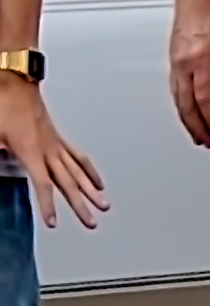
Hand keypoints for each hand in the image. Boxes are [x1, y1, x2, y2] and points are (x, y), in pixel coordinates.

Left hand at [0, 76, 106, 229]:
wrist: (15, 82)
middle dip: (79, 205)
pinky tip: (98, 182)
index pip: (43, 184)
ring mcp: (56, 144)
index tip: (53, 222)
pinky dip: (89, 171)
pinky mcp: (58, 138)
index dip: (48, 205)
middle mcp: (48, 151)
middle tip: (90, 223)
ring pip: (78, 172)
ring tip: (104, 206)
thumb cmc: (4, 104)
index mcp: (31, 151)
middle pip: (68, 183)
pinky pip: (78, 157)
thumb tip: (1, 162)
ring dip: (91, 191)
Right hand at [169, 0, 209, 150]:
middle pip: (186, 103)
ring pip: (177, 96)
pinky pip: (175, 86)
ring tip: (196, 133)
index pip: (205, 100)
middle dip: (195, 126)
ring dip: (187, 118)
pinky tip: (187, 108)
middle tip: (205, 142)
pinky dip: (181, 102)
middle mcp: (182, 63)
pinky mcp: (173, 56)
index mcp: (199, 62)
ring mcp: (175, 60)